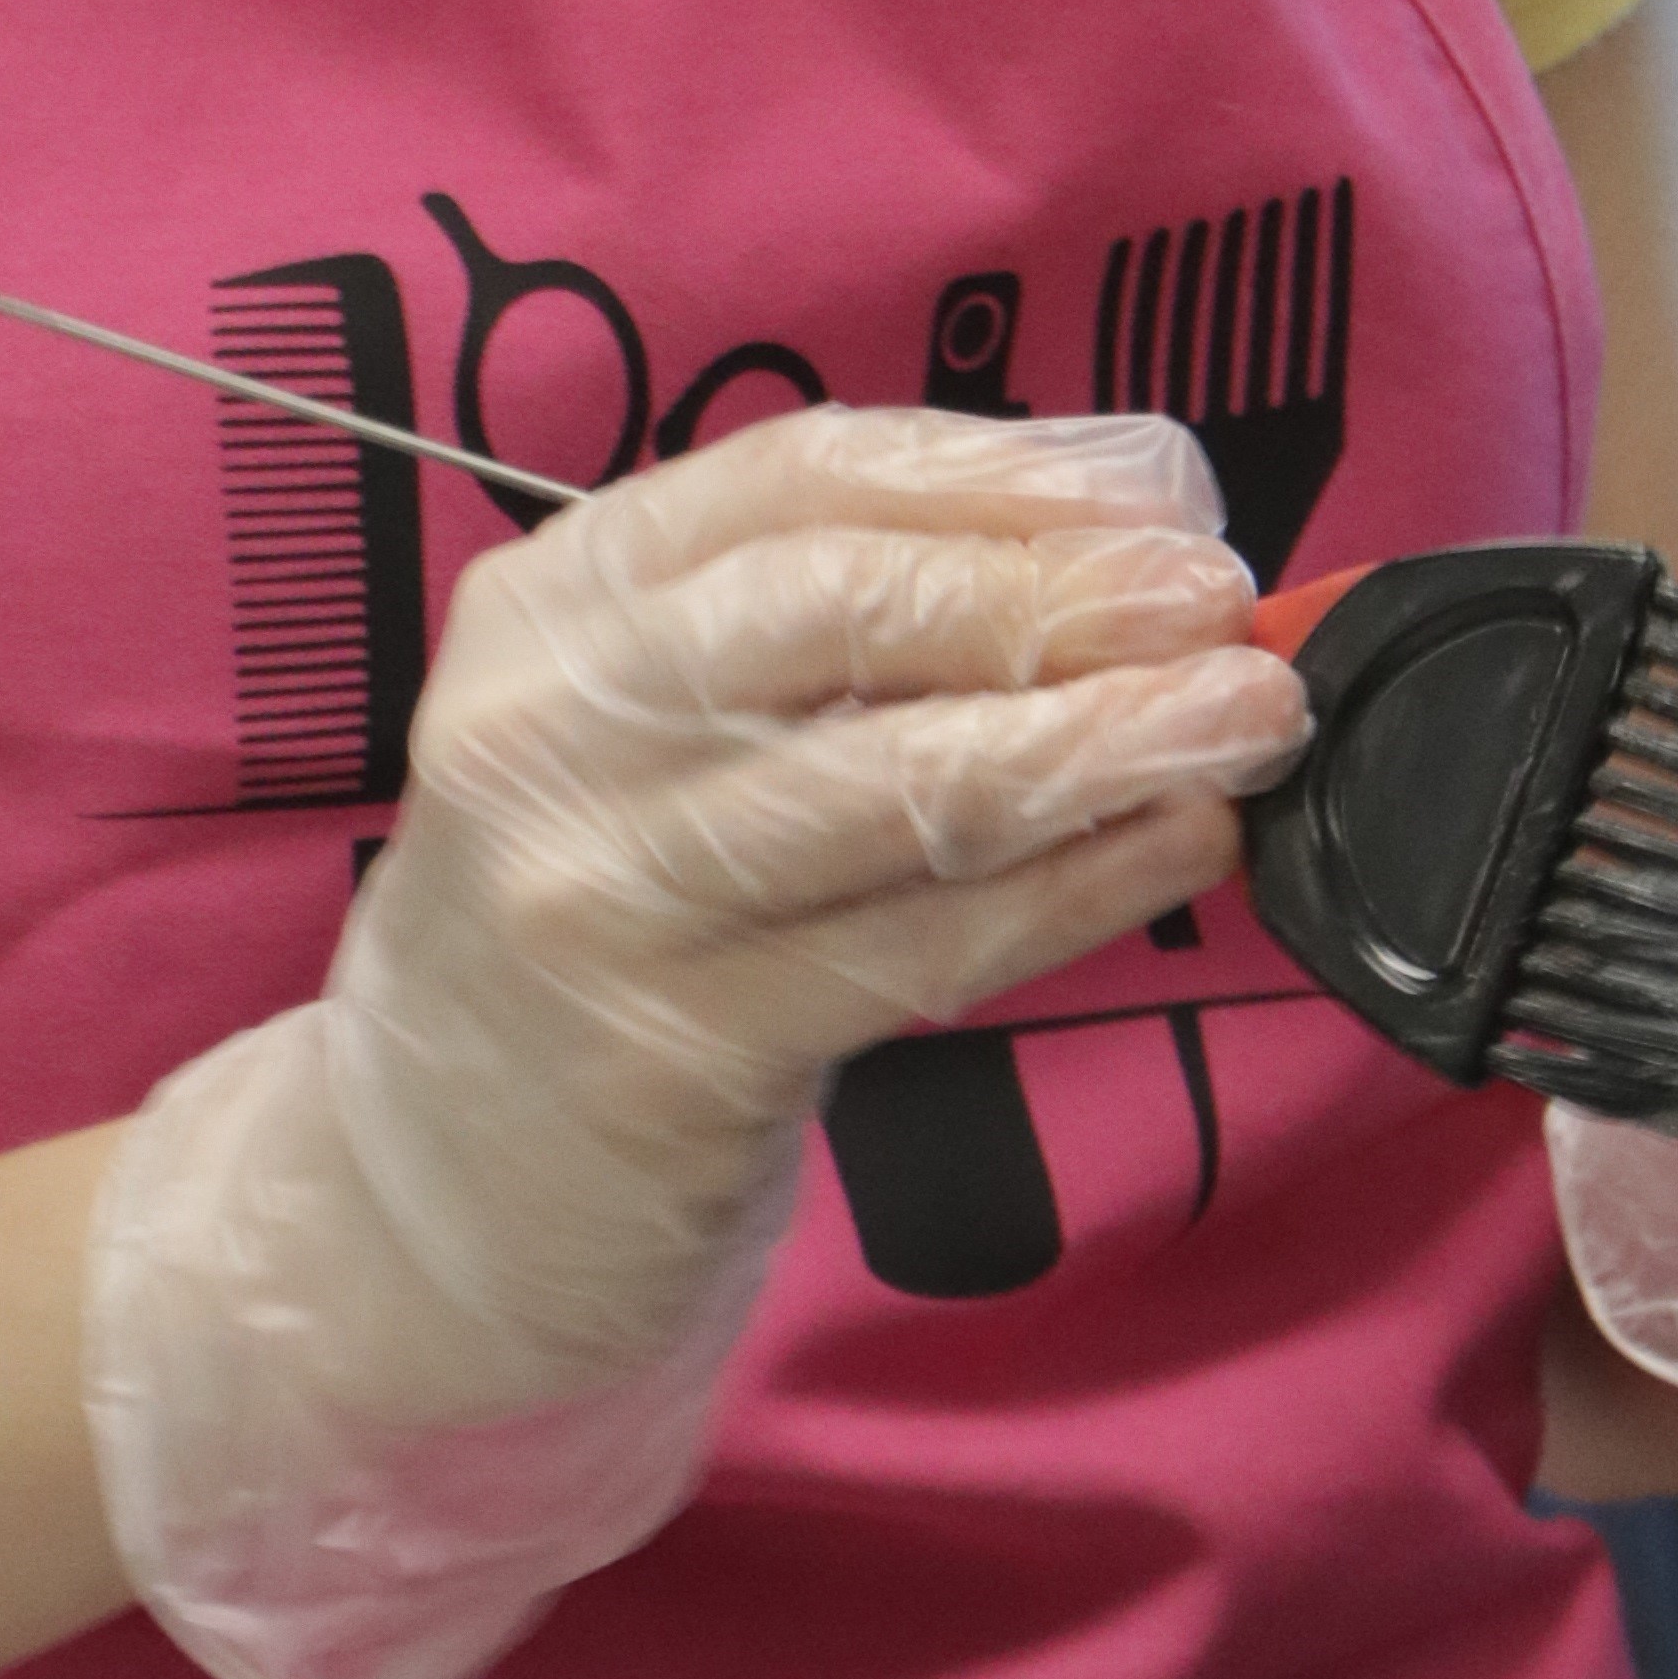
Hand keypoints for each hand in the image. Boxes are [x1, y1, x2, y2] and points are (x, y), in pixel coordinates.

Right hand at [87, 409, 1309, 1678]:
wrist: (425, 1200)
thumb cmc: (599, 925)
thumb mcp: (649, 737)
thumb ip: (827, 636)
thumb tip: (1113, 536)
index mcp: (550, 607)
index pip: (797, 480)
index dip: (1000, 478)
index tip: (1157, 501)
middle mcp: (545, 730)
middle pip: (846, 610)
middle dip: (1065, 596)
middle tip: (1223, 607)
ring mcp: (595, 898)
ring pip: (897, 783)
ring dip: (1106, 741)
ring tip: (1252, 719)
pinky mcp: (668, 1057)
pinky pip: (917, 949)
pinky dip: (1075, 888)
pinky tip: (1183, 846)